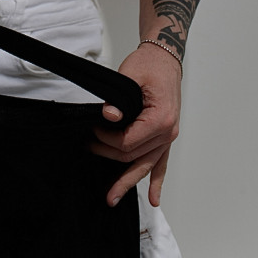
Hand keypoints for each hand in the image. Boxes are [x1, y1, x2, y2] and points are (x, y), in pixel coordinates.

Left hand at [91, 43, 181, 207]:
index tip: (93, 130)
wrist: (164, 59)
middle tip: (89, 147)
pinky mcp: (165, 136)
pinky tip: (154, 198)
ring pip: (146, 166)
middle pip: (134, 156)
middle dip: (109, 155)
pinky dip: (158, 182)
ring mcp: (168, 137)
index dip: (106, 139)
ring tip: (112, 197)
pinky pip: (162, 164)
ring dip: (128, 182)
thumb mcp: (130, 77)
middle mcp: (167, 132)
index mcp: (161, 119)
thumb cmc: (150, 65)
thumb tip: (108, 116)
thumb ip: (119, 100)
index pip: (128, 142)